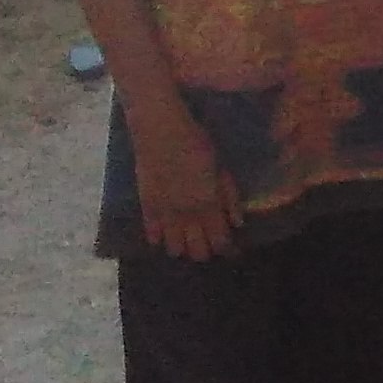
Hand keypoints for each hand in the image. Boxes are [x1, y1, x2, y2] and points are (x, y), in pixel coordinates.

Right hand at [130, 103, 241, 259]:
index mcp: (208, 204)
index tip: (230, 252)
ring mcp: (165, 211)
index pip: (219, 239)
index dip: (225, 248)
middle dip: (205, 252)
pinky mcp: (146, 203)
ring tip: (185, 245)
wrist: (160, 130)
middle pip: (196, 248)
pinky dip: (157, 238)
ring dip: (181, 247)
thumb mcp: (220, 167)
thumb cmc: (196, 142)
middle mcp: (186, 214)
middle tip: (208, 249)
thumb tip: (237, 223)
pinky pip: (151, 231)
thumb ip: (228, 196)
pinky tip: (160, 240)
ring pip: (173, 246)